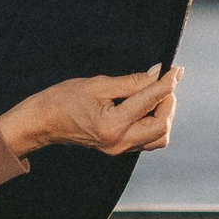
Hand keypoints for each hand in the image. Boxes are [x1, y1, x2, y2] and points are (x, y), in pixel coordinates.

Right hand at [0, 65, 180, 158]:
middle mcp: (119, 142)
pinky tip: (146, 106)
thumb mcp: (97, 84)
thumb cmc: (64, 99)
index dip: (167, 83)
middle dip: (169, 101)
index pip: (151, 101)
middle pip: (162, 125)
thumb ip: (131, 81)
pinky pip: (146, 140)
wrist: (41, 123)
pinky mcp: (118, 149)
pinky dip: (153, 123)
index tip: (176, 69)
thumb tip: (157, 72)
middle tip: (165, 81)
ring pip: (158, 137)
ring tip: (156, 94)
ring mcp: (119, 149)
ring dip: (164, 114)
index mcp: (113, 125)